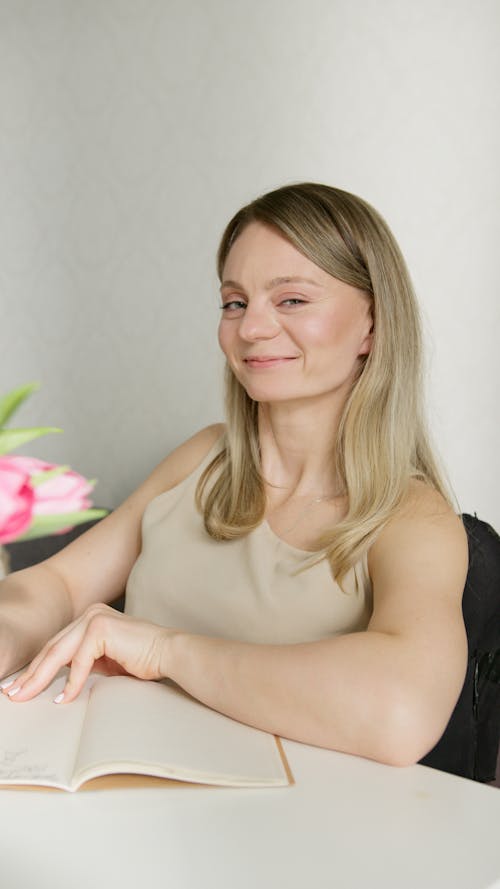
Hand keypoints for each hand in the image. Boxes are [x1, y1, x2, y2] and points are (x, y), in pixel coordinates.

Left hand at [0, 604, 173, 703]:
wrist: (169, 653)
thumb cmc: (142, 660)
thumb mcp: (104, 661)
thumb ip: (83, 663)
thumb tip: (58, 681)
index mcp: (89, 617)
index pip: (56, 645)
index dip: (36, 667)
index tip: (20, 686)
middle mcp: (89, 613)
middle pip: (52, 648)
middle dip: (31, 674)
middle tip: (12, 693)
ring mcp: (94, 617)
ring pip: (58, 653)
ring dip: (40, 678)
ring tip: (26, 696)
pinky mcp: (101, 628)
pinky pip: (79, 661)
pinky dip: (70, 682)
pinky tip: (64, 698)